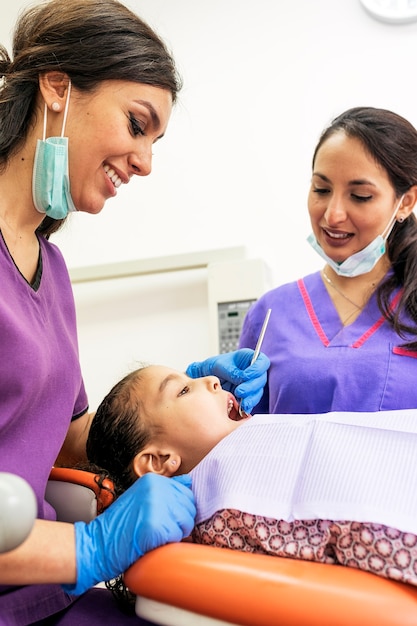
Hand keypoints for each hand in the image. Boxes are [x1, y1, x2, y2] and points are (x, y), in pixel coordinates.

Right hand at [62, 473, 195, 594]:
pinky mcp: (155, 526)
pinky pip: (176, 537)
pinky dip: (167, 544)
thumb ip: (165, 489)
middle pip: (189, 508)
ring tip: (154, 535)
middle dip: (179, 522)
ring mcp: (156, 506)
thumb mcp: (141, 497)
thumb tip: (188, 480)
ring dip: (174, 534)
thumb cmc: (120, 525)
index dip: (180, 510)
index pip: (187, 493)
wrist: (97, 544)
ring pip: (186, 523)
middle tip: (159, 529)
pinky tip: (150, 542)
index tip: (166, 518)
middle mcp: (156, 488)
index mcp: (153, 480)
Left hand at [186, 349, 269, 413]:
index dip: (257, 369)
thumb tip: (242, 378)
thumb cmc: (212, 367)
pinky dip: (248, 405)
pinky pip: (252, 401)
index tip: (246, 376)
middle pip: (261, 379)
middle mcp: (252, 371)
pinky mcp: (247, 395)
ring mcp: (251, 383)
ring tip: (242, 403)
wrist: (204, 377)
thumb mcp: (219, 365)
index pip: (262, 362)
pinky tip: (243, 409)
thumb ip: (232, 371)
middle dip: (251, 387)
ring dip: (251, 398)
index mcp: (248, 358)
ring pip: (258, 391)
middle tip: (239, 391)